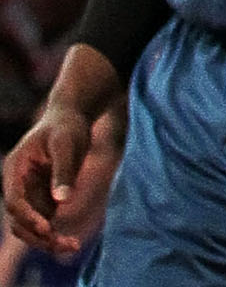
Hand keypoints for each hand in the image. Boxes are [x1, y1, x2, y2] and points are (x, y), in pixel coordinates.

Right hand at [4, 90, 121, 255]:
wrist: (73, 117)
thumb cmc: (67, 125)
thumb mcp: (67, 142)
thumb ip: (63, 170)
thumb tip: (62, 202)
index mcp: (15, 169)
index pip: (14, 200)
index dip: (27, 216)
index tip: (47, 227)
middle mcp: (17, 186)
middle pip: (18, 221)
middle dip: (37, 235)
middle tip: (62, 244)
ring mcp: (28, 195)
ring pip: (29, 228)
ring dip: (45, 241)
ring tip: (71, 246)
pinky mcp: (41, 201)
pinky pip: (43, 225)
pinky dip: (54, 237)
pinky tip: (72, 243)